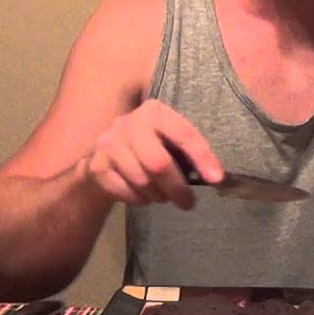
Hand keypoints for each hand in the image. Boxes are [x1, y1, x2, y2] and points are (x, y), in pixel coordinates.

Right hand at [78, 100, 223, 210]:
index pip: (183, 133)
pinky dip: (140, 200)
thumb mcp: (168, 140)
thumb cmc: (148, 146)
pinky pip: (126, 193)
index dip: (202, 157)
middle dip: (177, 188)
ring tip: (163, 195)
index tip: (216, 178)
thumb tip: (214, 176)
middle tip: (188, 202)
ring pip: (142, 182)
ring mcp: (109, 144)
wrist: (103, 156)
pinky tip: (143, 194)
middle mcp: (129, 123)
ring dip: (158, 195)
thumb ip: (188, 153)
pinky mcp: (97, 167)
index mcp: (154, 112)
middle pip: (158, 163)